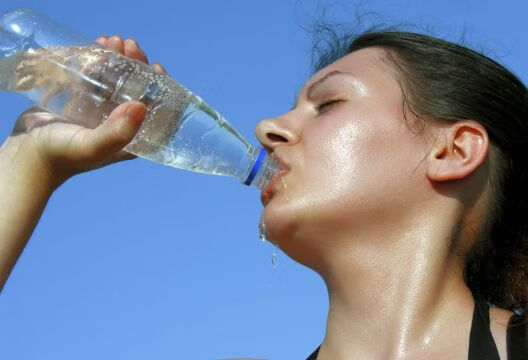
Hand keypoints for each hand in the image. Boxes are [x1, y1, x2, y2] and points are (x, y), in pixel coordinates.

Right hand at [3, 35, 167, 188]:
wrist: (26, 155)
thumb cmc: (62, 156)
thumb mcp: (93, 146)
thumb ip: (117, 132)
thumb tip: (142, 107)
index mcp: (131, 138)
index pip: (155, 111)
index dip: (161, 88)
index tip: (156, 67)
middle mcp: (119, 124)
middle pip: (137, 90)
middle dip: (137, 66)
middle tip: (130, 46)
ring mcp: (100, 112)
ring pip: (116, 80)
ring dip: (118, 59)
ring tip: (114, 40)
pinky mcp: (81, 102)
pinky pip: (95, 77)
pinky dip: (99, 60)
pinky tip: (99, 43)